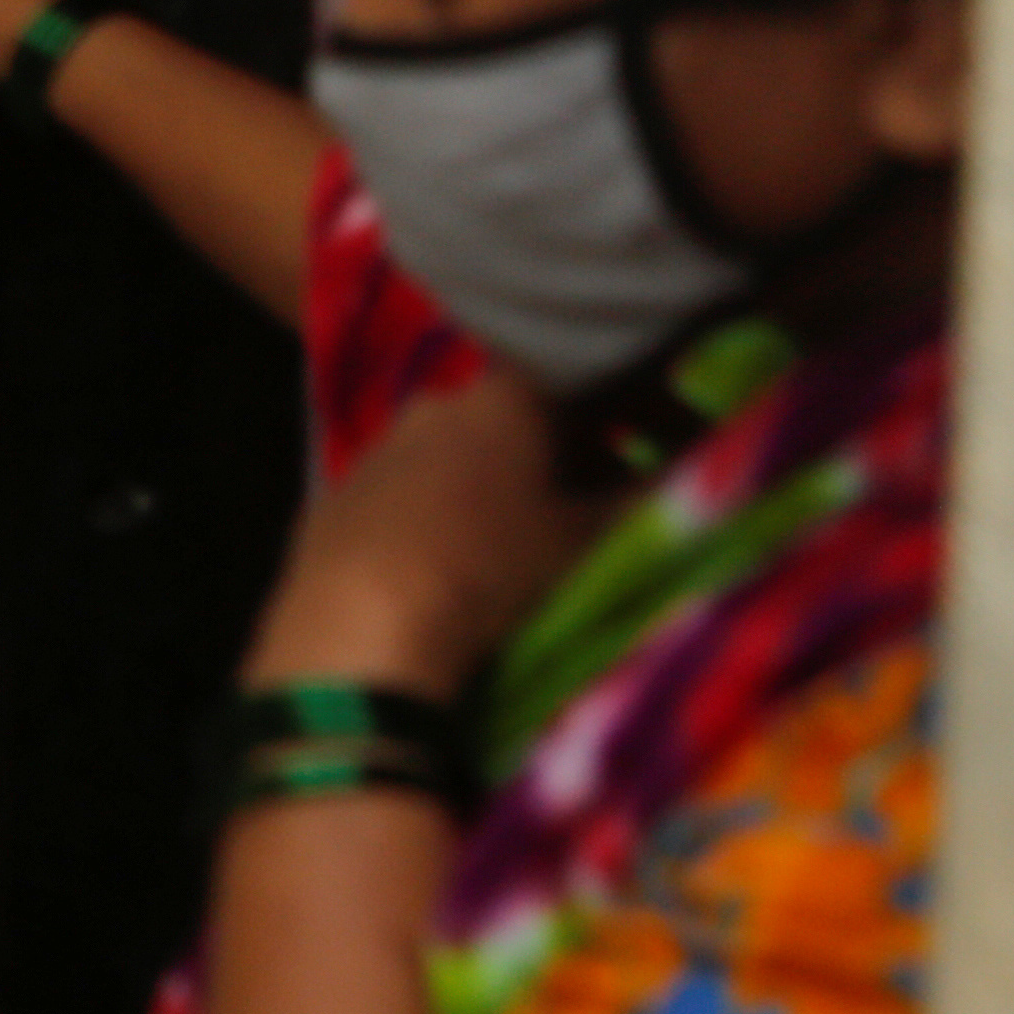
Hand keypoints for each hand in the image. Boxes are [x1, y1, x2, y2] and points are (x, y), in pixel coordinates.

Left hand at [243, 370, 615, 700]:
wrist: (359, 631)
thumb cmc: (488, 569)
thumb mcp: (579, 542)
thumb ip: (635, 503)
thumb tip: (685, 476)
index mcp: (498, 398)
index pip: (565, 382)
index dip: (605, 416)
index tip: (628, 457)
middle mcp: (430, 405)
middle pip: (500, 418)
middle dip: (541, 454)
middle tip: (572, 506)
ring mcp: (372, 452)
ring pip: (442, 455)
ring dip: (476, 485)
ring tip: (503, 541)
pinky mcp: (328, 502)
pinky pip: (394, 498)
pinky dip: (423, 519)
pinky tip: (436, 565)